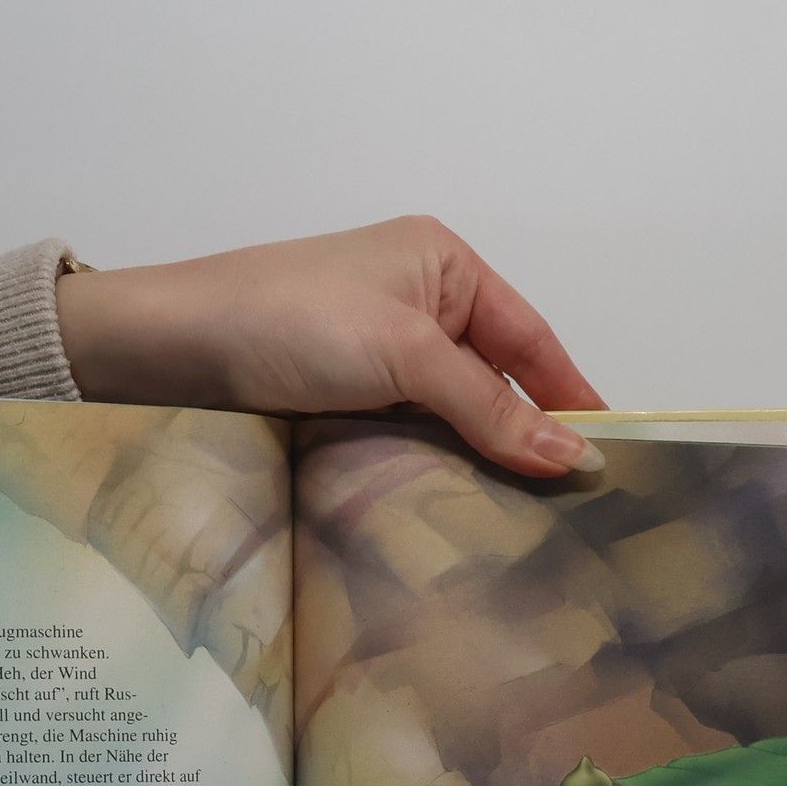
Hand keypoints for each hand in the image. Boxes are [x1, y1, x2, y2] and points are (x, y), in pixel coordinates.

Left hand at [56, 217, 606, 477]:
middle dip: (526, 436)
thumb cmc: (291, 321)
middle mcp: (415, 304)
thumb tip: (572, 454)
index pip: (530, 337)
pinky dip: (430, 467)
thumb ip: (488, 406)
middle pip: (495, 379)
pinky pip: (407, 435)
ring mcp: (376, 354)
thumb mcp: (404, 355)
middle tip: (568, 506)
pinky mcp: (340, 397)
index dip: (570, 396)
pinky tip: (450, 507)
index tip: (609, 456)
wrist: (177, 345)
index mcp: (442, 265)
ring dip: (476, 461)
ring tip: (518, 520)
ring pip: (450, 415)